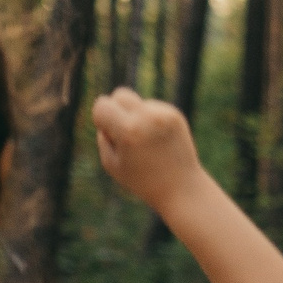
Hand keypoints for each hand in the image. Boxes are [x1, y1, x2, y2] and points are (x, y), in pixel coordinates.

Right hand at [93, 90, 201, 214]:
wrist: (181, 188)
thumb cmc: (141, 180)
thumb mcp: (111, 163)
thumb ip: (103, 135)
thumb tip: (106, 111)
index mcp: (128, 131)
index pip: (102, 105)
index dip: (101, 119)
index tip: (109, 134)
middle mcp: (147, 118)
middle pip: (120, 94)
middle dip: (117, 109)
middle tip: (123, 132)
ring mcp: (164, 115)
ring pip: (138, 102)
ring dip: (135, 116)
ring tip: (146, 143)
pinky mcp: (175, 115)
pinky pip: (153, 107)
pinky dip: (150, 119)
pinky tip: (158, 139)